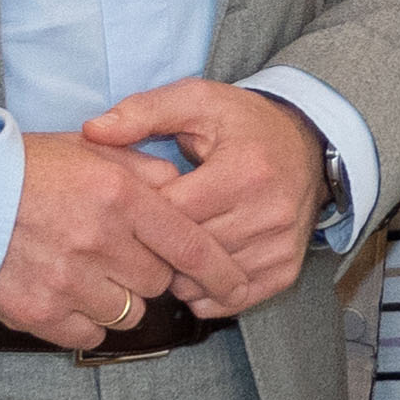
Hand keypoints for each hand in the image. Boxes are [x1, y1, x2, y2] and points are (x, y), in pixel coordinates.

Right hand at [0, 130, 216, 353]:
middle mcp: (98, 240)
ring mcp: (68, 280)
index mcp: (117, 195)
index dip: (219, 270)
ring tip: (87, 271)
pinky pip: (89, 334)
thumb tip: (183, 191)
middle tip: (118, 254)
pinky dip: (85, 321)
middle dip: (148, 272)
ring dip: (118, 298)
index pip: (189, 245)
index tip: (237, 285)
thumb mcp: (88, 149)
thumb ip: (142, 169)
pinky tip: (66, 293)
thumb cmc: (21, 169)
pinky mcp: (39, 312)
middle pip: (158, 282)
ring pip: (128, 313)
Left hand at [73, 78, 333, 323]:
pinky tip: (194, 271)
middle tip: (138, 234)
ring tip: (166, 250)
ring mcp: (282, 244)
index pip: (173, 213)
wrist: (307, 143)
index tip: (129, 205)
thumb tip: (92, 131)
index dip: (142, 213)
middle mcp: (271, 211)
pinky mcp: (288, 267)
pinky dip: (209, 293)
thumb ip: (141, 113)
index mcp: (244, 171)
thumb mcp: (195, 101)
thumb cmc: (244, 123)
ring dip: (180, 273)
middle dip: (157, 246)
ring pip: (210, 281)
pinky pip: (236, 298)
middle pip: (190, 251)